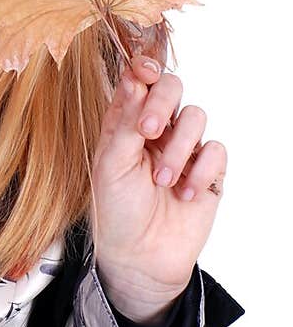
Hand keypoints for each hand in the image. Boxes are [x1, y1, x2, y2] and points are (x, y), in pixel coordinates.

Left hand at [91, 53, 227, 322]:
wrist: (140, 258)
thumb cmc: (116, 212)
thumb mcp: (110, 165)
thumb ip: (125, 122)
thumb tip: (135, 79)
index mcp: (125, 123)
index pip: (138, 80)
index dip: (143, 68)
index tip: (144, 71)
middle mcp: (156, 130)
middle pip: (172, 87)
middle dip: (162, 103)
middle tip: (149, 131)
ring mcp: (184, 149)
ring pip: (196, 116)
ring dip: (178, 148)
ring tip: (162, 181)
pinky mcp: (208, 172)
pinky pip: (216, 150)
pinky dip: (201, 170)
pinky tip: (185, 193)